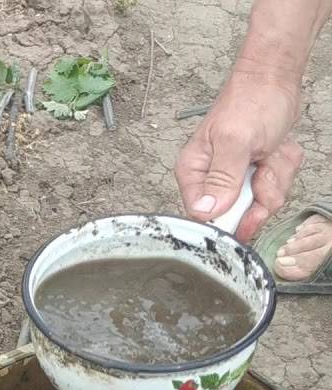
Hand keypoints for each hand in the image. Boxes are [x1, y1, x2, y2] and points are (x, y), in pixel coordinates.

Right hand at [174, 73, 303, 240]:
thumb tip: (205, 211)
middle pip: (238, 214)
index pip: (203, 215)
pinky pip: (275, 187)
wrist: (274, 81)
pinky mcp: (256, 172)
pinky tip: (276, 149)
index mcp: (195, 172)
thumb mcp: (236, 141)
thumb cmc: (251, 102)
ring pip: (261, 201)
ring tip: (270, 151)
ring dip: (276, 176)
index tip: (250, 205)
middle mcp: (212, 178)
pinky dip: (283, 168)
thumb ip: (221, 178)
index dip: (229, 218)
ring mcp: (236, 177)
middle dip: (261, 193)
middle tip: (263, 167)